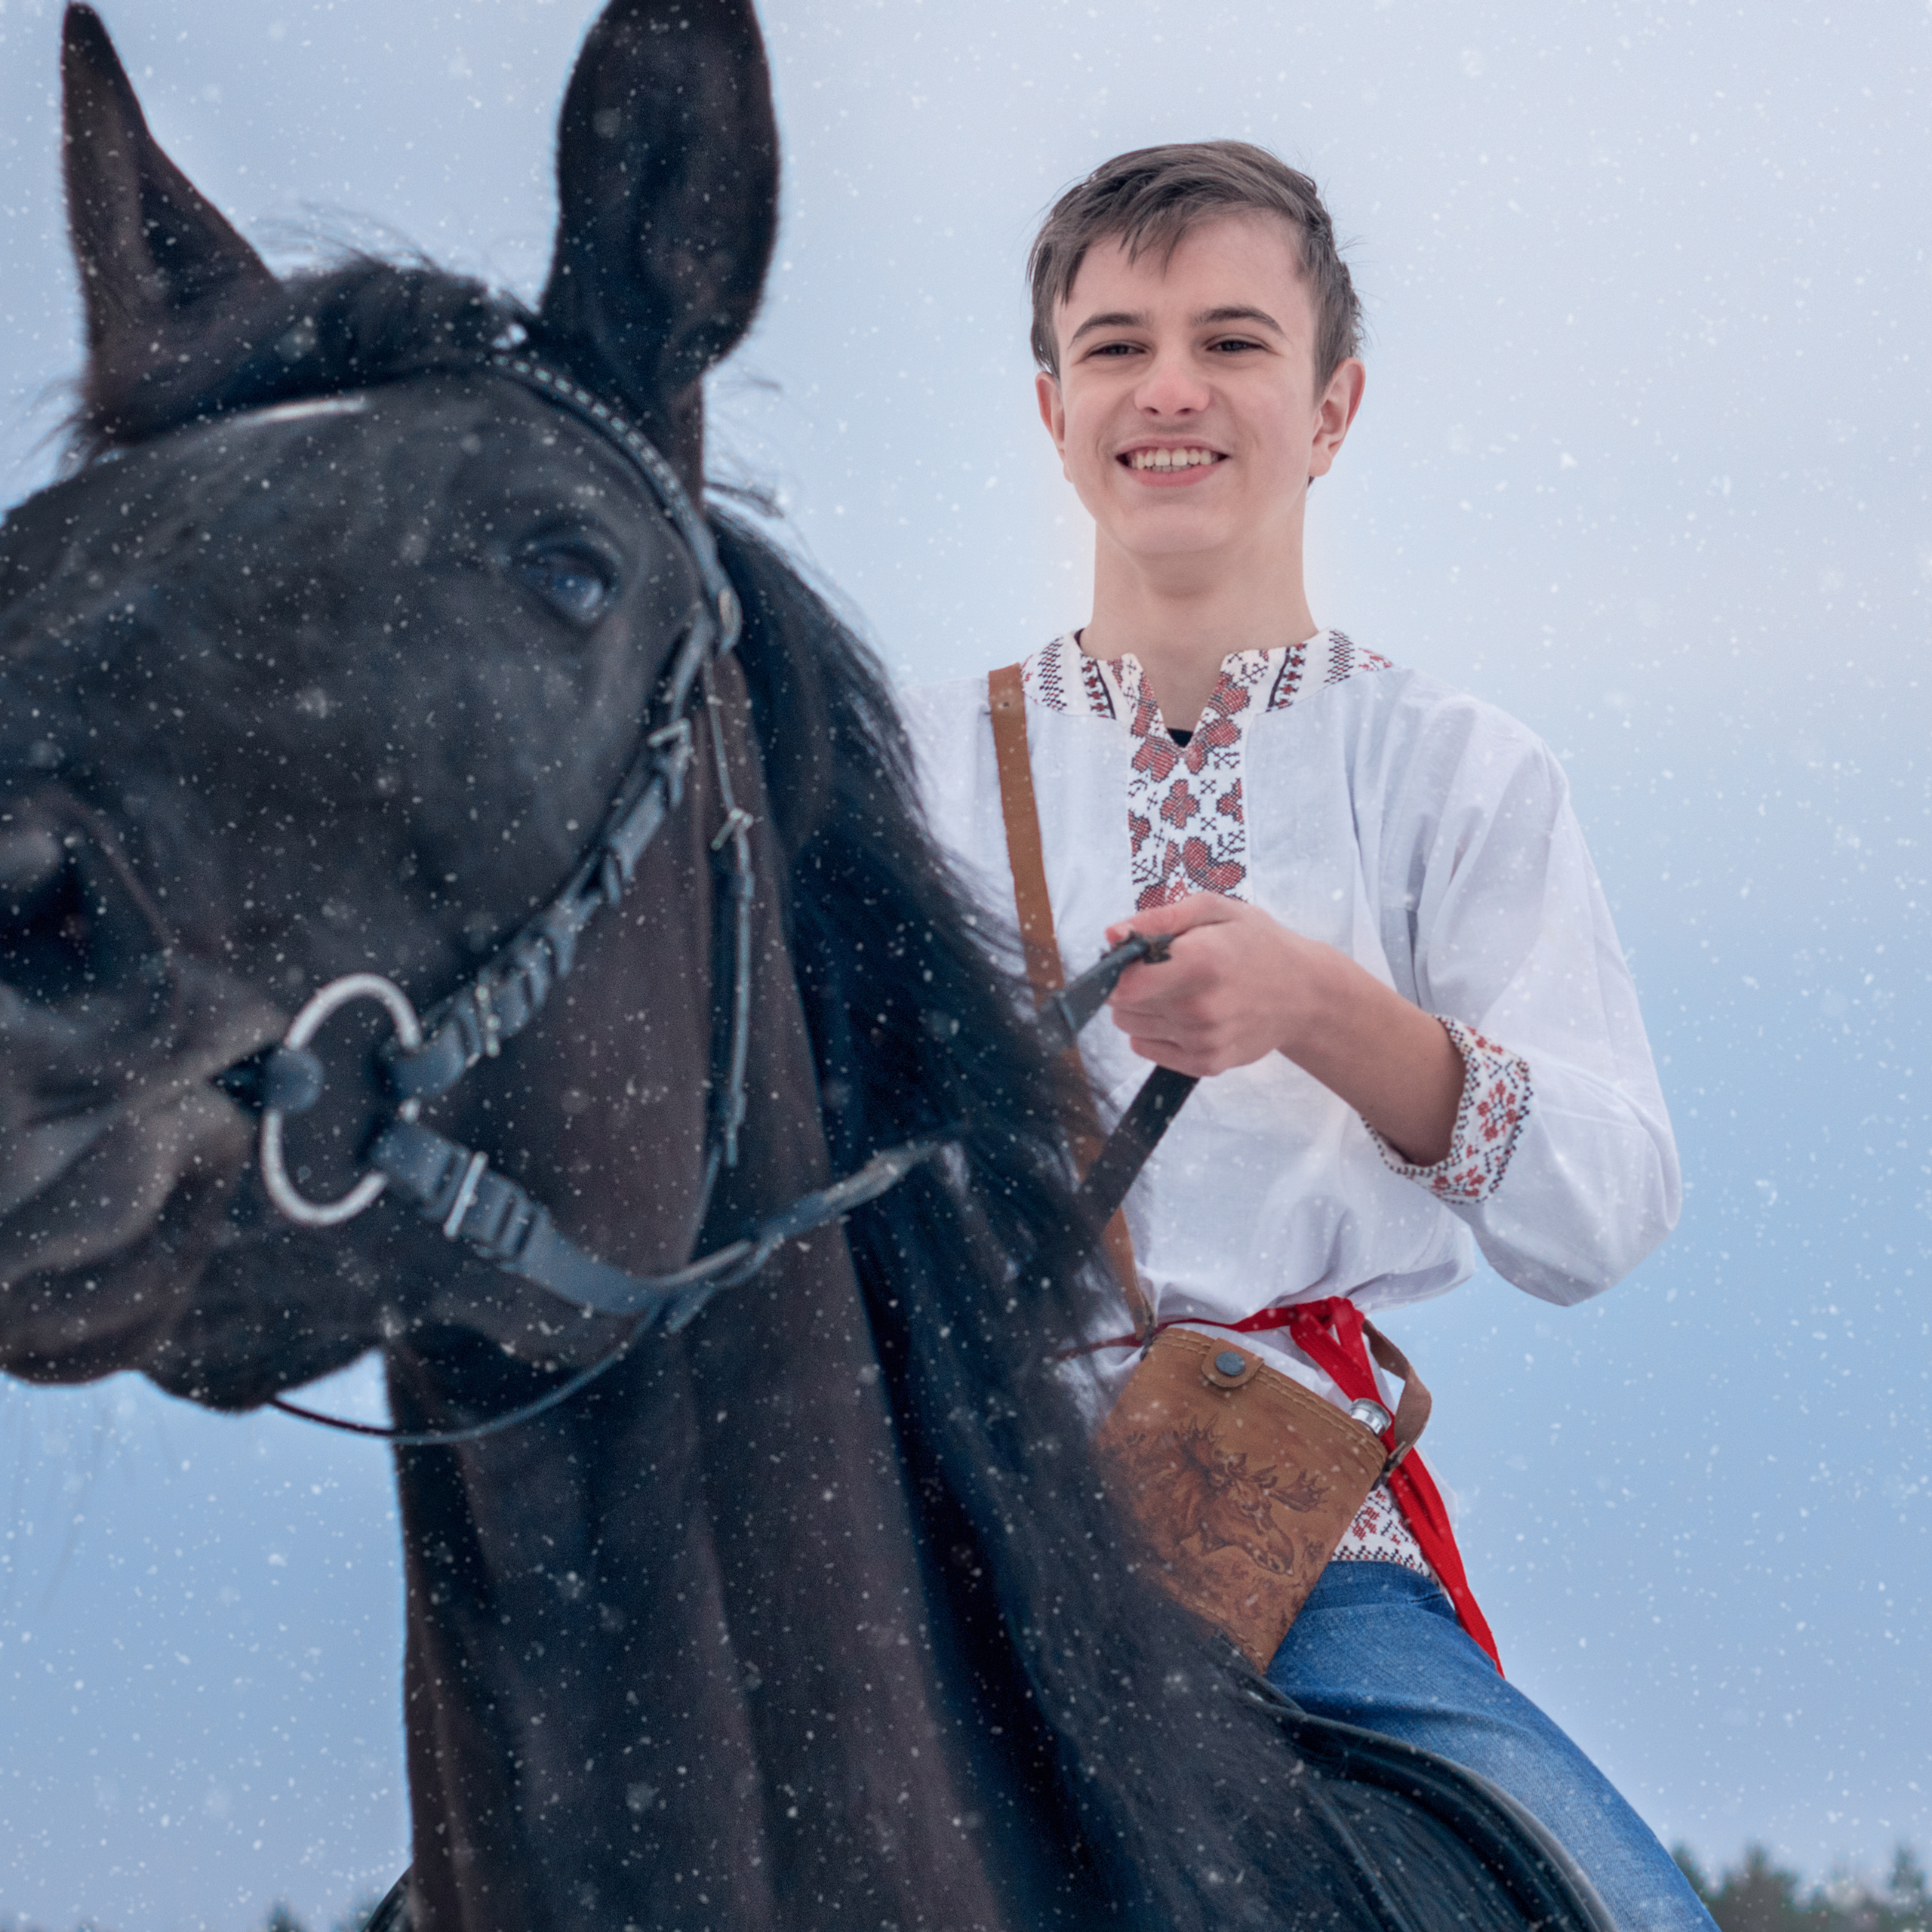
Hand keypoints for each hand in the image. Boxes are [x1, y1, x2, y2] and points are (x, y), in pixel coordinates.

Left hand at [1102, 893, 1464, 1165]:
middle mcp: (1200, 1008)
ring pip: (1132, 1029)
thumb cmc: (1258, 945)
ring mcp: (1204, 1041)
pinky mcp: (1207, 1064)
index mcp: (1201, 962)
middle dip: (1129, 987)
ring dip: (1141, 1009)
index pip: (1122, 985)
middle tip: (1160, 971)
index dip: (1116, 970)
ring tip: (1176, 991)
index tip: (1131, 958)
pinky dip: (1156, 1032)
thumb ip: (1159, 919)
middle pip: (1122, 1007)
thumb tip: (1111, 933)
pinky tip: (1184, 1014)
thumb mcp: (1215, 910)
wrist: (1305, 995)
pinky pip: (1149, 1050)